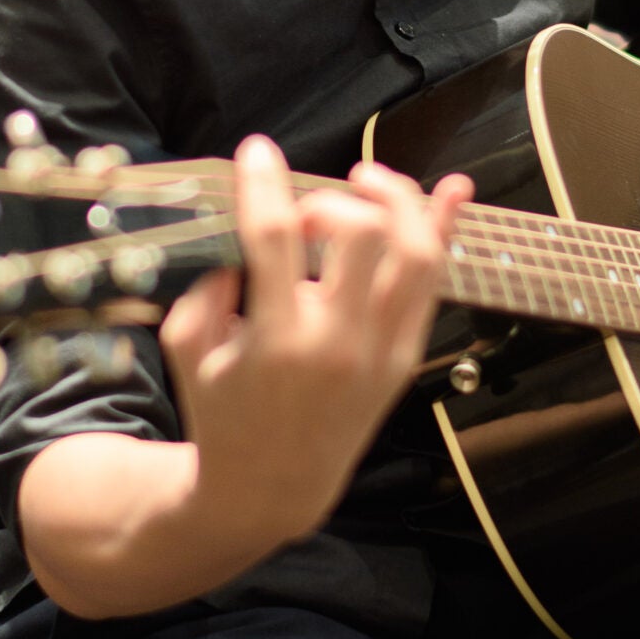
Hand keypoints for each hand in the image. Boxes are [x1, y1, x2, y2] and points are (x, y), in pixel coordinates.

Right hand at [158, 137, 471, 551]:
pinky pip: (436, 283)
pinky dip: (444, 230)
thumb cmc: (222, 411)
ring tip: (366, 183)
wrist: (272, 486)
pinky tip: (451, 189)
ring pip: (417, 253)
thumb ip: (207, 282)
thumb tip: (243, 227)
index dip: (265, 183)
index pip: (276, 237)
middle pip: (361, 234)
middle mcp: (338, 344)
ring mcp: (381, 352)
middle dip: (331, 202)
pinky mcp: (405, 358)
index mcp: (276, 340)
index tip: (257, 151)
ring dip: (397, 200)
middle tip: (305, 213)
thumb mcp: (188, 347)